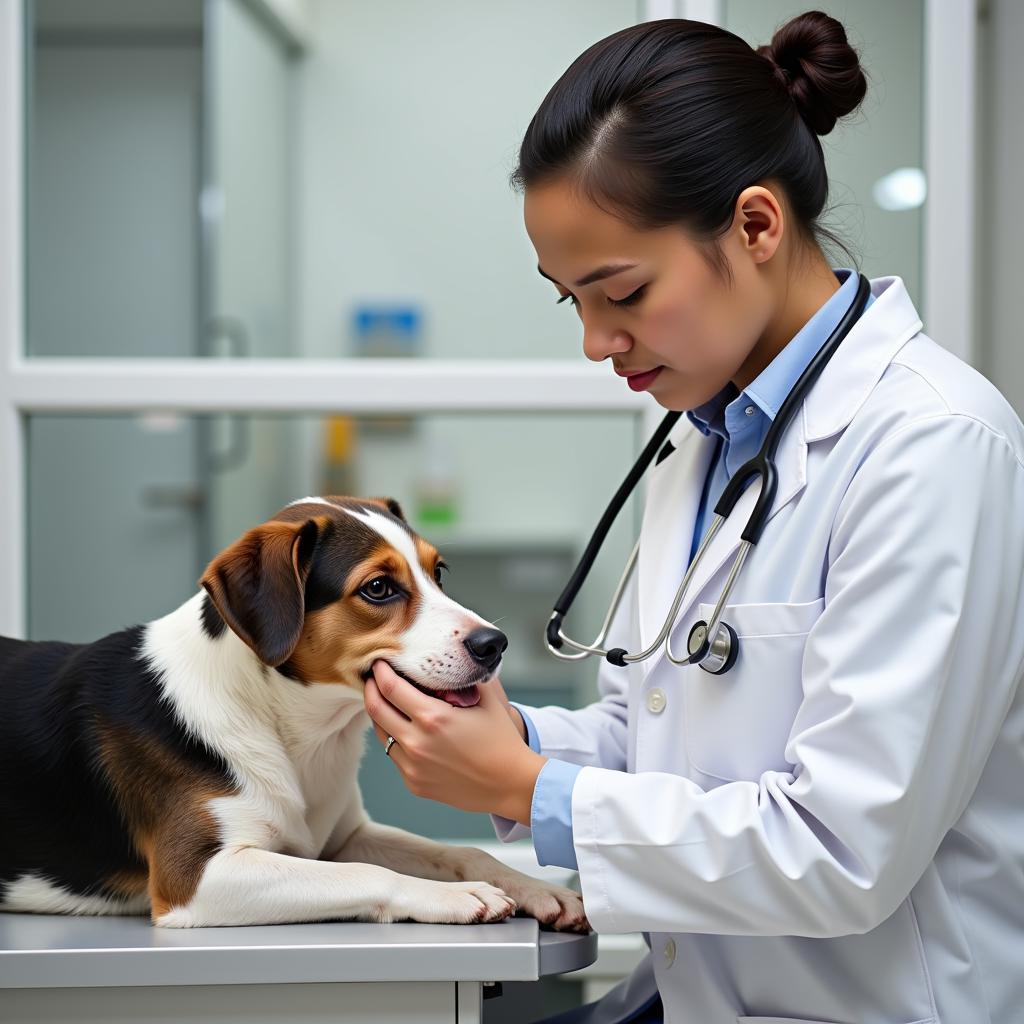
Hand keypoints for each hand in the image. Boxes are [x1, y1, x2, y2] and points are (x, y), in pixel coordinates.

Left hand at [363, 661, 545, 824]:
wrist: (511, 784)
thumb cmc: (501, 740)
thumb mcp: (486, 698)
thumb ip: (462, 676)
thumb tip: (445, 660)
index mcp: (433, 718)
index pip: (391, 687)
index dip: (381, 671)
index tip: (380, 660)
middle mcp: (417, 743)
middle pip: (376, 709)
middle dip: (370, 688)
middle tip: (372, 676)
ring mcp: (413, 766)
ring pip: (382, 734)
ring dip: (381, 714)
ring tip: (387, 701)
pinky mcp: (414, 783)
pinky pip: (395, 756)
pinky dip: (397, 738)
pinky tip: (407, 729)